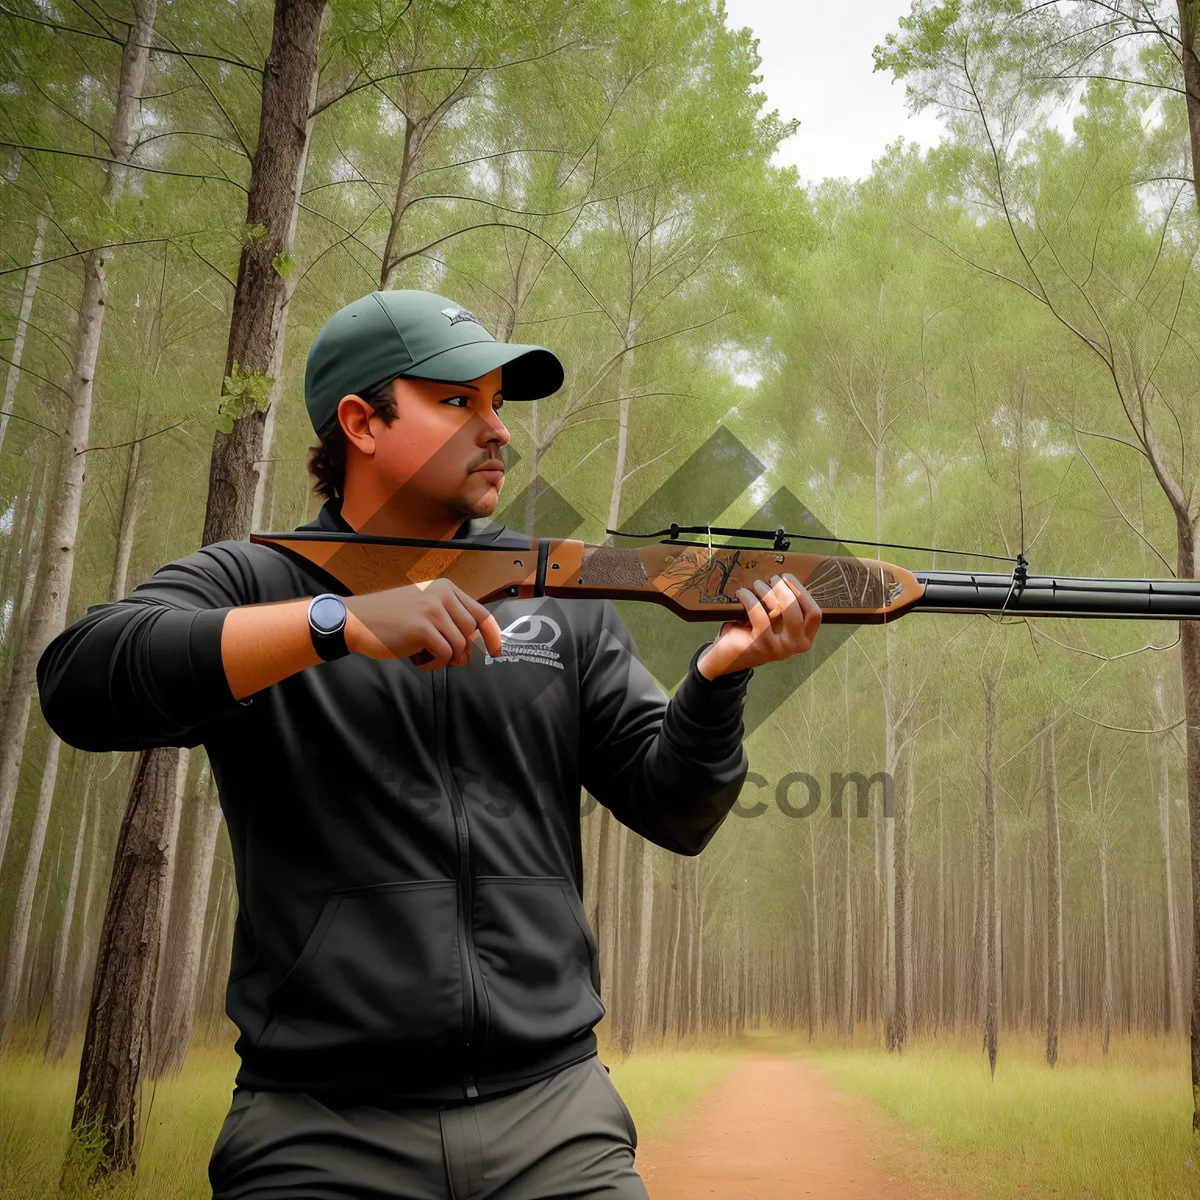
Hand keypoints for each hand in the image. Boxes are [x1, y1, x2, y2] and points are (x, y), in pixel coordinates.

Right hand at [344, 579, 503, 669]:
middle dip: (460, 652)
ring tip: (423, 654)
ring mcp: (433, 610)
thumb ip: (449, 620)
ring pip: (459, 646)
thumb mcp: (423, 607)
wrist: (356, 620)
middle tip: (441, 656)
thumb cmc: (388, 618)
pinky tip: (417, 659)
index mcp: (445, 588)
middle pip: (471, 633)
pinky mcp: (423, 628)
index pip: (481, 612)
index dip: (492, 634)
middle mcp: (442, 595)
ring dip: (444, 658)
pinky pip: (444, 655)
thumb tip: (471, 647)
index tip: (496, 650)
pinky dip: (433, 664)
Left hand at [695, 573, 820, 679]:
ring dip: (766, 591)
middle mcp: (795, 645)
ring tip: (757, 584)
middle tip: (772, 578)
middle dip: (784, 588)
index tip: (787, 578)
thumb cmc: (753, 634)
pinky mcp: (761, 644)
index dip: (802, 591)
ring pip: (779, 610)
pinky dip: (750, 598)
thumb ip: (786, 609)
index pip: (814, 613)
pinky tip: (742, 593)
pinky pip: (758, 613)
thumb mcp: (776, 623)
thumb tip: (785, 581)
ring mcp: (779, 647)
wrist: (727, 657)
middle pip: (798, 609)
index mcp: (804, 639)